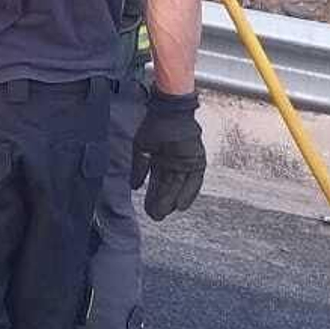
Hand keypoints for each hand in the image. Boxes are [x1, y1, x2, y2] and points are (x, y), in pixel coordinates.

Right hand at [131, 90, 205, 219]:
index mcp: (160, 161)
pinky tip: (181, 206)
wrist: (169, 111)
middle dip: (161, 202)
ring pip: (180, 187)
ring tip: (165, 213)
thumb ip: (139, 168)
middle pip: (168, 188)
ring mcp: (186, 163)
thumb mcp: (142, 149)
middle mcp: (174, 164)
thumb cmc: (154, 126)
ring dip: (173, 201)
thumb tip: (133, 186)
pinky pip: (194, 182)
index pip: (157, 184)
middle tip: (155, 216)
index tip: (148, 210)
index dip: (153, 197)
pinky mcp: (196, 161)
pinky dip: (188, 194)